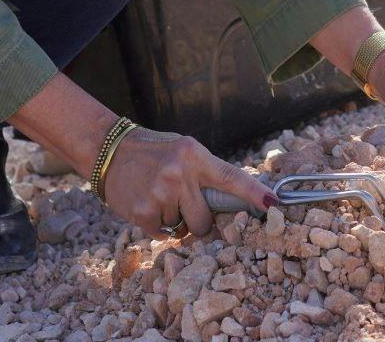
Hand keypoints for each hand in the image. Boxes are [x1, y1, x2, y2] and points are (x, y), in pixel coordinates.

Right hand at [100, 127, 276, 239]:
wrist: (110, 151)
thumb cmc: (154, 151)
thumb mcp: (184, 151)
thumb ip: (206, 173)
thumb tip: (234, 202)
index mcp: (195, 155)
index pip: (231, 177)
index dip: (254, 193)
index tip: (275, 204)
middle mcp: (180, 174)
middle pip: (206, 219)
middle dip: (199, 221)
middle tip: (184, 205)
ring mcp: (161, 194)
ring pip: (183, 228)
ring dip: (174, 220)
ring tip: (158, 196)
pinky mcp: (143, 212)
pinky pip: (163, 234)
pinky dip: (157, 226)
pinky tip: (146, 205)